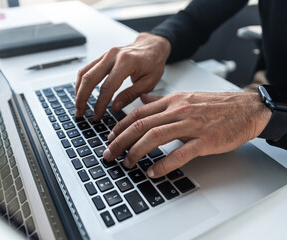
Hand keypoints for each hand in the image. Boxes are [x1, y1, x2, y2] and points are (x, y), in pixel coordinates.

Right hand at [75, 32, 170, 120]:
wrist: (152, 45)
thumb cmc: (153, 63)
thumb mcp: (149, 82)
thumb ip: (131, 95)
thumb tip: (114, 107)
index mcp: (126, 62)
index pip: (107, 87)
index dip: (100, 104)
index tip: (97, 115)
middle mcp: (113, 56)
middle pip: (89, 78)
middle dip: (82, 98)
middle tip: (80, 113)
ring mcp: (105, 55)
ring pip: (84, 73)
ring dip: (78, 91)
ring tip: (78, 106)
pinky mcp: (102, 57)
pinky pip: (86, 69)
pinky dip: (81, 82)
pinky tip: (81, 93)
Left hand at [103, 92, 271, 177]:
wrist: (247, 109)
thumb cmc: (216, 105)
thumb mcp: (186, 97)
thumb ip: (161, 100)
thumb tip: (141, 99)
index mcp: (172, 101)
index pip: (138, 113)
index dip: (120, 127)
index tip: (110, 138)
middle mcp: (178, 110)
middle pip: (141, 125)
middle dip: (120, 141)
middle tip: (109, 154)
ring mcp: (191, 125)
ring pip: (155, 136)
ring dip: (136, 151)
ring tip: (127, 163)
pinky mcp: (205, 140)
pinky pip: (179, 153)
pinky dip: (163, 163)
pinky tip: (153, 172)